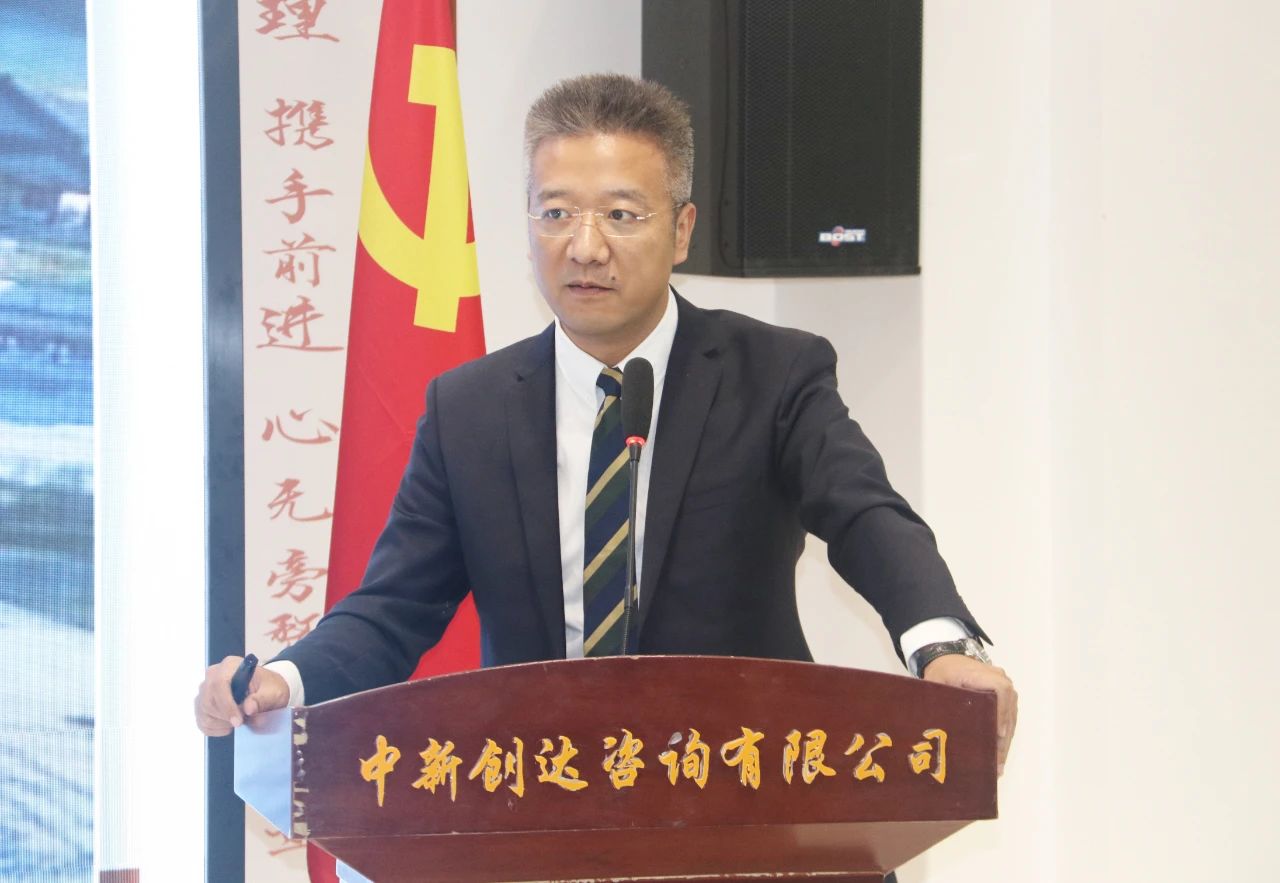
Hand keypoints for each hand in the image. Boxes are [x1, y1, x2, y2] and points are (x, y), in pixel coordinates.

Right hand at [194, 655, 290, 736]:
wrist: (266, 690)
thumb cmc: (269, 688)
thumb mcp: (274, 692)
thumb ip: (263, 699)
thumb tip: (249, 708)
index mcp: (230, 666)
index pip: (219, 684)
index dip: (226, 705)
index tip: (238, 721)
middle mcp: (213, 675)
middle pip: (208, 700)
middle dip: (226, 717)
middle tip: (244, 721)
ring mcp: (205, 690)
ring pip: (203, 713)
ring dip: (222, 723)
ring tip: (240, 720)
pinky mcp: (201, 704)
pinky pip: (202, 721)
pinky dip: (215, 729)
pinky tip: (229, 725)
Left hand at [922, 654, 1017, 776]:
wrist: (945, 658)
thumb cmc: (940, 672)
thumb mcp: (937, 685)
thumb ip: (943, 701)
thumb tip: (941, 731)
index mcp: (978, 672)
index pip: (1000, 689)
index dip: (1002, 711)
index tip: (999, 733)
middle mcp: (996, 676)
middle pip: (1008, 707)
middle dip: (1004, 737)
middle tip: (998, 762)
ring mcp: (1002, 684)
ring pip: (1011, 715)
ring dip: (1006, 740)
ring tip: (999, 764)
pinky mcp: (1003, 693)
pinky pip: (1009, 714)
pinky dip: (1004, 734)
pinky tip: (999, 753)